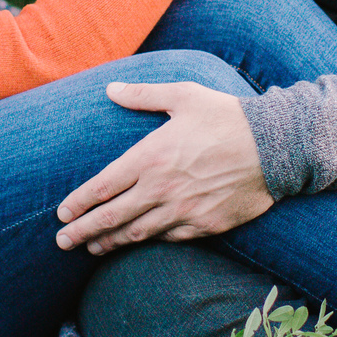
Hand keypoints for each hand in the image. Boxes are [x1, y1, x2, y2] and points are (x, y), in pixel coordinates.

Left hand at [54, 80, 275, 253]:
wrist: (275, 147)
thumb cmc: (226, 116)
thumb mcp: (183, 95)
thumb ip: (143, 95)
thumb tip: (110, 89)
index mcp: (149, 156)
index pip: (101, 187)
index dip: (77, 204)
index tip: (61, 214)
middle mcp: (160, 188)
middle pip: (110, 217)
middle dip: (82, 232)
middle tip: (62, 243)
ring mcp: (183, 210)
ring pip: (136, 233)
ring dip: (110, 242)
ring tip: (92, 248)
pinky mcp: (205, 225)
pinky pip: (169, 238)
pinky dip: (148, 241)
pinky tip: (137, 242)